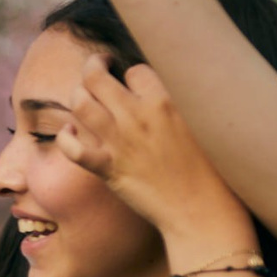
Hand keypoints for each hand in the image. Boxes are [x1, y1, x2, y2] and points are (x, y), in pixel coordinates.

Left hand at [60, 61, 254, 250]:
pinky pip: (72, 148)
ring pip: (80, 104)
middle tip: (97, 67)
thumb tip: (170, 89)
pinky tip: (69, 133)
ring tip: (83, 97)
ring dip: (76, 96)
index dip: (132, 75)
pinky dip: (64, 139)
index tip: (134, 83)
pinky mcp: (107, 168)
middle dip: (93, 66)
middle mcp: (138, 116)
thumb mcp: (204, 125)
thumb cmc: (211, 170)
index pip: (135, 70)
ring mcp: (119, 142)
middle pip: (97, 77)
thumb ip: (182, 105)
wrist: (202, 209)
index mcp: (166, 102)